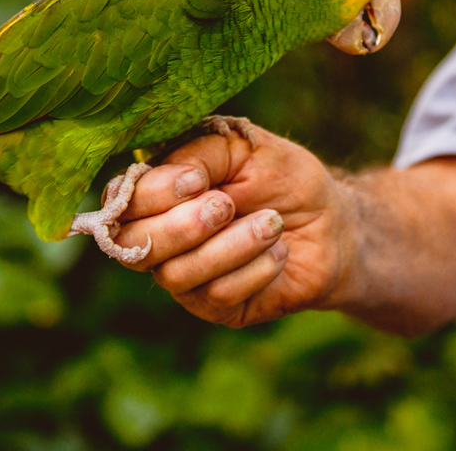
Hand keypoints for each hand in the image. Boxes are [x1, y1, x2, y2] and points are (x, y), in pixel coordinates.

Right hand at [112, 126, 348, 327]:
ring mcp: (187, 277)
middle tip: (229, 204)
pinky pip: (217, 297)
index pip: (122, 201)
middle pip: (136, 245)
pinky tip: (278, 251)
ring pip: (177, 275)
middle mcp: (161, 237)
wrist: (332, 220)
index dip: (153, 194)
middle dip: (183, 226)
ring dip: (230, 246)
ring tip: (272, 224)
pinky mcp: (218, 307)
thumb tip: (175, 175)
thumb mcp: (245, 147)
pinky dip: (253, 270)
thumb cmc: (283, 177)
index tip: (199, 179)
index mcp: (158, 193)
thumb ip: (202, 152)